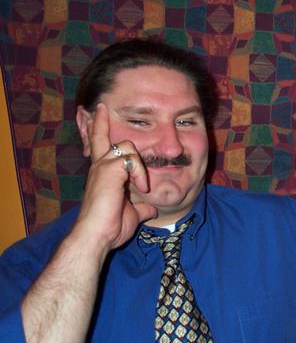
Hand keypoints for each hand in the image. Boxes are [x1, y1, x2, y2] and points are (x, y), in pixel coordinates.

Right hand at [73, 103, 156, 254]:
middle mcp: (99, 167)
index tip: (98, 113)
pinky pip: (131, 159)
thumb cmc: (109, 228)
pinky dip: (140, 172)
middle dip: (100, 121)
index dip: (98, 130)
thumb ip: (140, 209)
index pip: (99, 148)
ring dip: (139, 164)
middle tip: (101, 106)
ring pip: (126, 146)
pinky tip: (141, 187)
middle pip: (101, 136)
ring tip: (141, 185)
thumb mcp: (131, 215)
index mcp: (103, 175)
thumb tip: (151, 210)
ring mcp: (103, 167)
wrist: (97, 236)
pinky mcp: (109, 170)